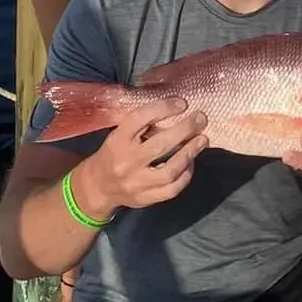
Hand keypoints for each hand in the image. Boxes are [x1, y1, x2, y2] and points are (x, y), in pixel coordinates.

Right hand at [75, 99, 208, 214]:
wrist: (99, 186)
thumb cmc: (114, 152)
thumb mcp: (120, 134)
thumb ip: (142, 124)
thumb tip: (176, 108)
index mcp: (117, 140)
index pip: (139, 120)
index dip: (162, 108)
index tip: (181, 103)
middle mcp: (126, 162)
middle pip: (159, 146)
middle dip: (184, 130)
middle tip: (200, 119)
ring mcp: (136, 183)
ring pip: (169, 171)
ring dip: (189, 154)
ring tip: (202, 140)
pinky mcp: (145, 199)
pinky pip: (172, 189)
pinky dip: (186, 175)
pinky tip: (191, 162)